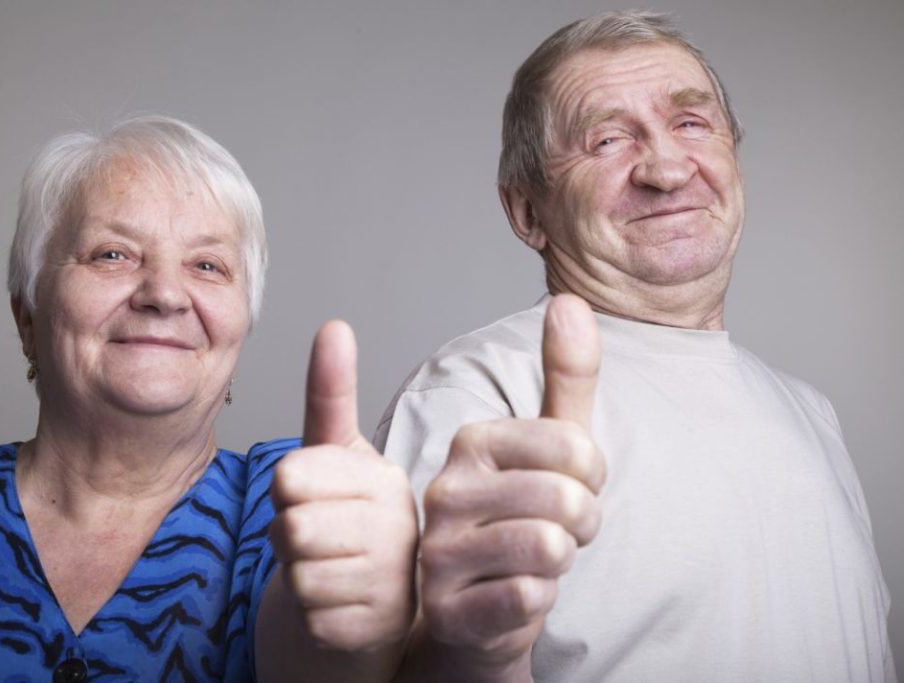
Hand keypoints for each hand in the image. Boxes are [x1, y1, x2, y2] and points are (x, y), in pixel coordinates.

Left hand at [270, 321, 418, 651]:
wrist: (370, 602)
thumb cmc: (346, 520)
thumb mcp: (336, 455)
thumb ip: (330, 394)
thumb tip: (335, 326)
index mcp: (386, 477)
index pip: (289, 476)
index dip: (284, 491)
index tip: (312, 498)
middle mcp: (400, 526)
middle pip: (289, 527)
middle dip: (286, 536)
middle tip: (317, 539)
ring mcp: (393, 580)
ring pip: (295, 573)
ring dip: (297, 575)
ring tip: (329, 568)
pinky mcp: (375, 629)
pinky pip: (307, 614)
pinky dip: (310, 612)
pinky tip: (336, 602)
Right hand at [418, 294, 605, 675]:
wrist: (481, 608)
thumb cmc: (522, 519)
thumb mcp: (554, 447)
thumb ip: (566, 375)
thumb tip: (569, 299)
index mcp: (473, 440)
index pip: (576, 448)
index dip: (592, 479)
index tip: (568, 489)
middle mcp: (446, 488)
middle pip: (566, 499)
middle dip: (582, 525)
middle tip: (556, 532)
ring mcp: (440, 549)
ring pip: (548, 546)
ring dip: (561, 562)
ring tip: (536, 561)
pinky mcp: (446, 607)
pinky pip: (529, 595)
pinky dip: (538, 600)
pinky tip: (513, 594)